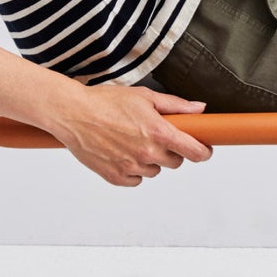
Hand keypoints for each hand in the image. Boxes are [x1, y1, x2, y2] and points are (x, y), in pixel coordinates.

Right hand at [46, 83, 214, 186]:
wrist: (73, 114)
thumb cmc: (106, 102)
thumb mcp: (145, 97)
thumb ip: (176, 106)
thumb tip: (200, 109)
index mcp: (158, 132)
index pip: (195, 152)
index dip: (203, 152)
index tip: (203, 149)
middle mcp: (147, 153)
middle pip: (175, 162)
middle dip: (171, 151)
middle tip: (156, 136)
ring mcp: (131, 167)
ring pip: (154, 171)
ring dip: (150, 160)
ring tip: (132, 141)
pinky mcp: (115, 177)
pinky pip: (136, 180)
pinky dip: (132, 170)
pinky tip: (121, 153)